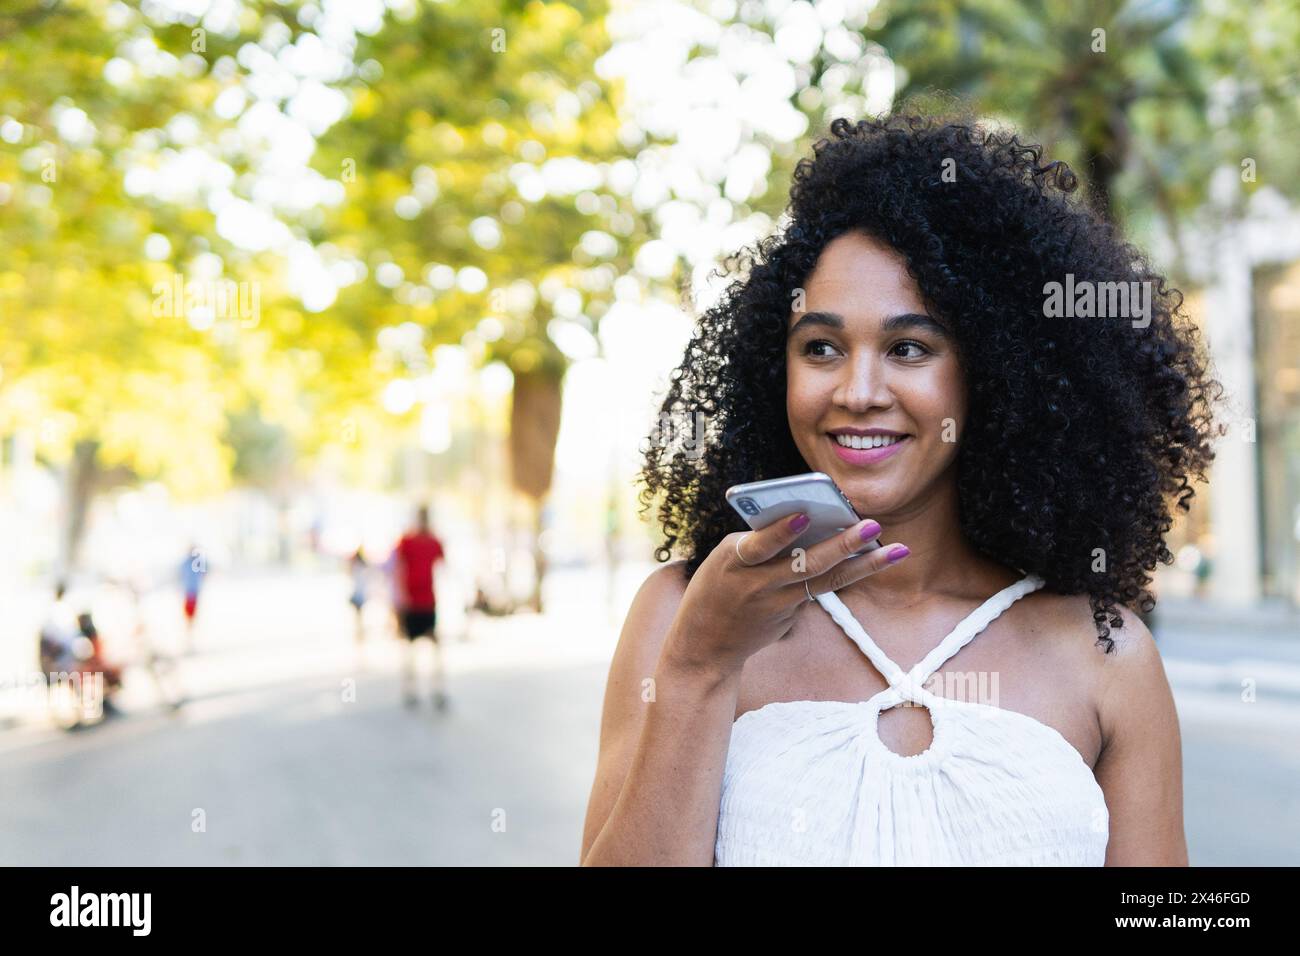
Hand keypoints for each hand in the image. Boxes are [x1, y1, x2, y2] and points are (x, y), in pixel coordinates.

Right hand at [661, 511, 907, 676]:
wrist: (705, 643)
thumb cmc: (718, 584)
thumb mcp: (726, 559)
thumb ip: (763, 543)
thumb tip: (813, 522)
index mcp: (734, 560)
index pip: (759, 544)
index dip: (780, 531)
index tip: (804, 514)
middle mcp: (758, 584)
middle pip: (805, 563)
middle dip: (841, 544)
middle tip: (873, 525)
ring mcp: (777, 603)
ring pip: (825, 580)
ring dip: (863, 564)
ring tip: (895, 549)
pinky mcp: (789, 616)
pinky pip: (822, 590)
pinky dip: (849, 573)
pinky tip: (874, 560)